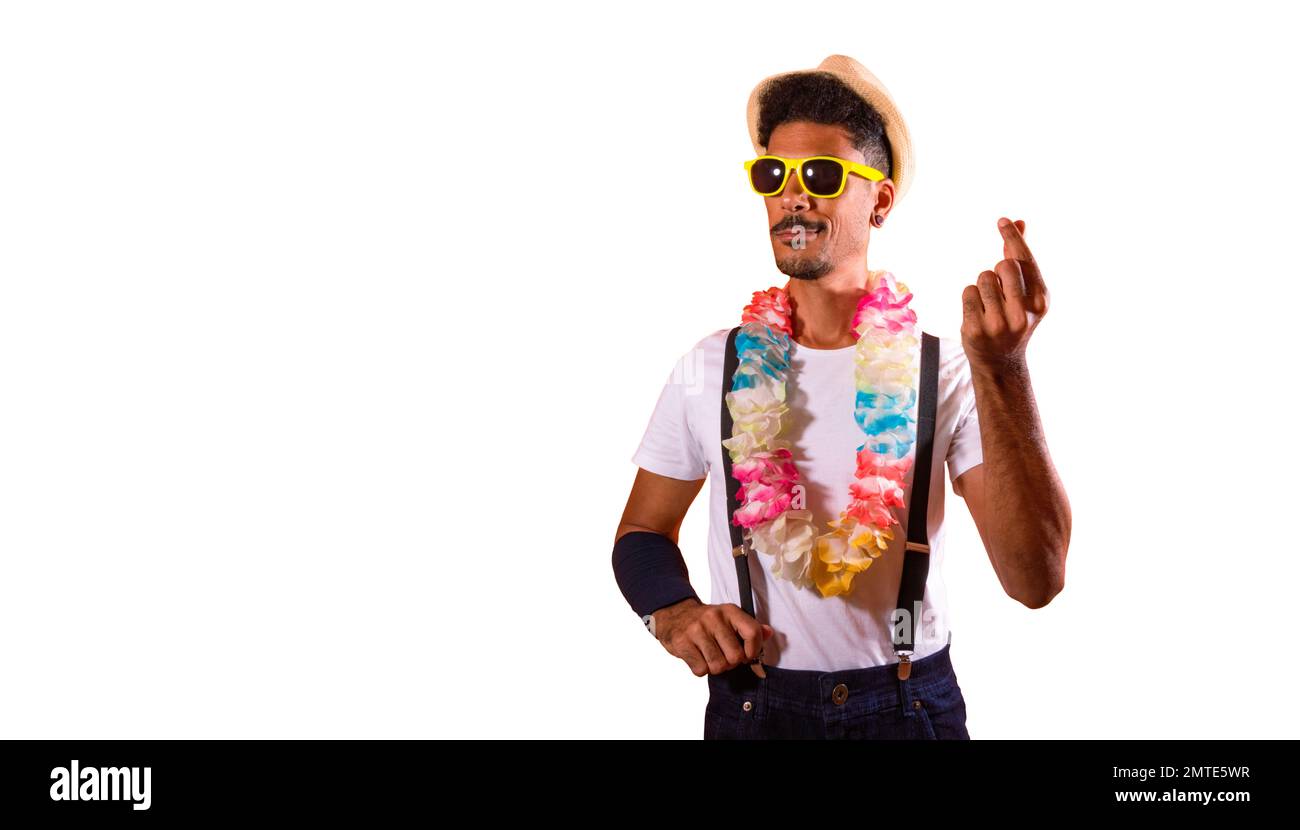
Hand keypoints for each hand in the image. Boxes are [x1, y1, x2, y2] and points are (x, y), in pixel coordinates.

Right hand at [651, 598, 773, 677]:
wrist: (674, 614)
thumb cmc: (705, 621)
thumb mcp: (728, 618)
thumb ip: (749, 627)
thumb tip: (769, 633)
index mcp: (729, 611)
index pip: (752, 633)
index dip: (753, 651)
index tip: (747, 655)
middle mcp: (713, 618)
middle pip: (735, 657)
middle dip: (731, 663)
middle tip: (724, 656)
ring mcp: (696, 630)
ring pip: (718, 666)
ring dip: (715, 667)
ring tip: (710, 657)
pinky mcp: (682, 642)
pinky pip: (701, 670)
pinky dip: (701, 669)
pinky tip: (698, 657)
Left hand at [961, 217, 1049, 371]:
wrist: (1001, 362)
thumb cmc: (1013, 317)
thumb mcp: (1025, 292)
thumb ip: (1022, 258)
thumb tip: (1019, 221)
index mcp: (1040, 301)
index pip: (1025, 261)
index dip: (1013, 238)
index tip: (1002, 220)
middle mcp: (1023, 313)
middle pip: (1003, 265)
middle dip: (997, 271)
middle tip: (1000, 290)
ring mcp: (999, 324)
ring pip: (983, 278)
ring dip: (982, 286)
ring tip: (989, 305)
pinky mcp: (976, 330)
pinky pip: (967, 292)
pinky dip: (970, 298)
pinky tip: (978, 313)